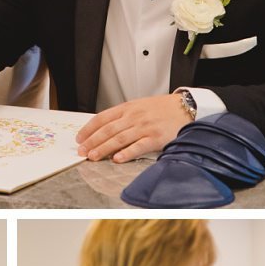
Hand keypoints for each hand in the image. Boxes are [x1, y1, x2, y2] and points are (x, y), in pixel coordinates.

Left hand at [75, 94, 189, 162]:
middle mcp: (134, 117)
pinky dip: (127, 153)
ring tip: (93, 156)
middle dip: (92, 141)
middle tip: (82, 151)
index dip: (89, 129)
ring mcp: (145, 127)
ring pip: (119, 139)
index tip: (79, 138)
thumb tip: (103, 129)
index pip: (103, 118)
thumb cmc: (161, 109)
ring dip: (104, 148)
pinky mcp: (156, 138)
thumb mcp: (139, 106)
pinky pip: (138, 146)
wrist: (185, 107)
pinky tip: (117, 159)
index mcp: (128, 108)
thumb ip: (122, 116)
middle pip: (108, 130)